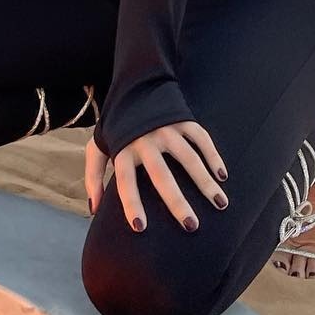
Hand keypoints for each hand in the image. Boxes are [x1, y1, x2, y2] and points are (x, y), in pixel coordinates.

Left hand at [84, 120, 227, 231]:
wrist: (134, 87)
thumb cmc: (116, 127)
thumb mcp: (97, 147)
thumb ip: (94, 177)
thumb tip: (93, 210)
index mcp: (123, 149)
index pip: (126, 181)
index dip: (131, 203)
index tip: (140, 227)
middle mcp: (145, 140)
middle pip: (162, 175)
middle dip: (177, 202)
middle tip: (191, 225)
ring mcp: (166, 129)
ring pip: (188, 158)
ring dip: (205, 182)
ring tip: (220, 204)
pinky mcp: (183, 119)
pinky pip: (202, 139)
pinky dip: (213, 157)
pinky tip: (222, 177)